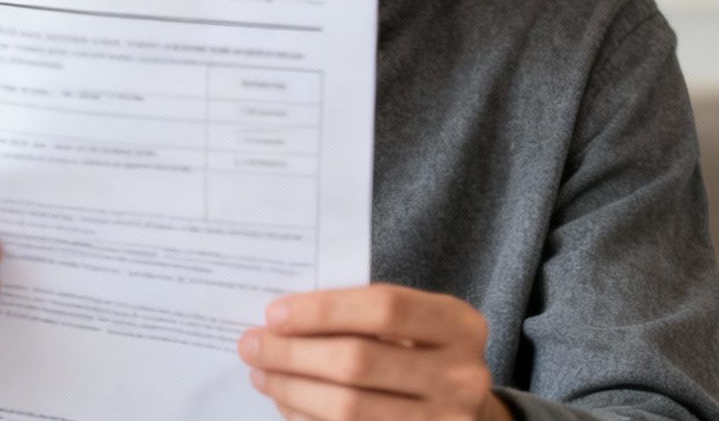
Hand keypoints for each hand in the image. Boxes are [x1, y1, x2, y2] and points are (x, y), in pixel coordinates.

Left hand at [239, 284, 507, 420]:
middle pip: (359, 360)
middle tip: (253, 345)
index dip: (325, 310)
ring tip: (262, 373)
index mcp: (461, 325)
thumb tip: (285, 322)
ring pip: (347, 407)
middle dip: (294, 352)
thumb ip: (367, 317)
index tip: (275, 313)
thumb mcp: (418, 326)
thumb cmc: (426, 357)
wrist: (465, 413)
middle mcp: (461, 375)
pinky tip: (287, 402)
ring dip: (291, 389)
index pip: (385, 308)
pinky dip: (306, 418)